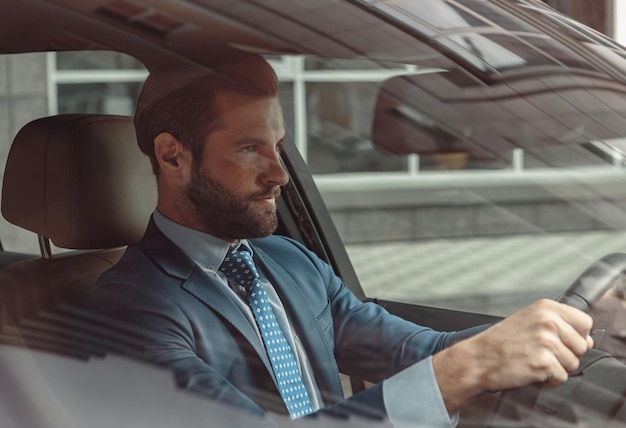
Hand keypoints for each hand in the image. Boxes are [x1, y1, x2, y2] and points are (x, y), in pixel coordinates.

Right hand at [433, 299, 592, 411]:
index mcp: (545, 307)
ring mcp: (546, 341)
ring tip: (534, 361)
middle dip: (566, 354)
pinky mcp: (544, 362)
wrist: (478, 358)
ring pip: (573, 363)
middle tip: (541, 353)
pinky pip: (561, 377)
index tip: (561, 341)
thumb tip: (587, 341)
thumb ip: (559, 325)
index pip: (585, 322)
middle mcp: (548, 321)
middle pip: (582, 346)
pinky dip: (548, 380)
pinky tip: (532, 371)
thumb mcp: (529, 321)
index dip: (576, 335)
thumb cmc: (499, 341)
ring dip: (556, 368)